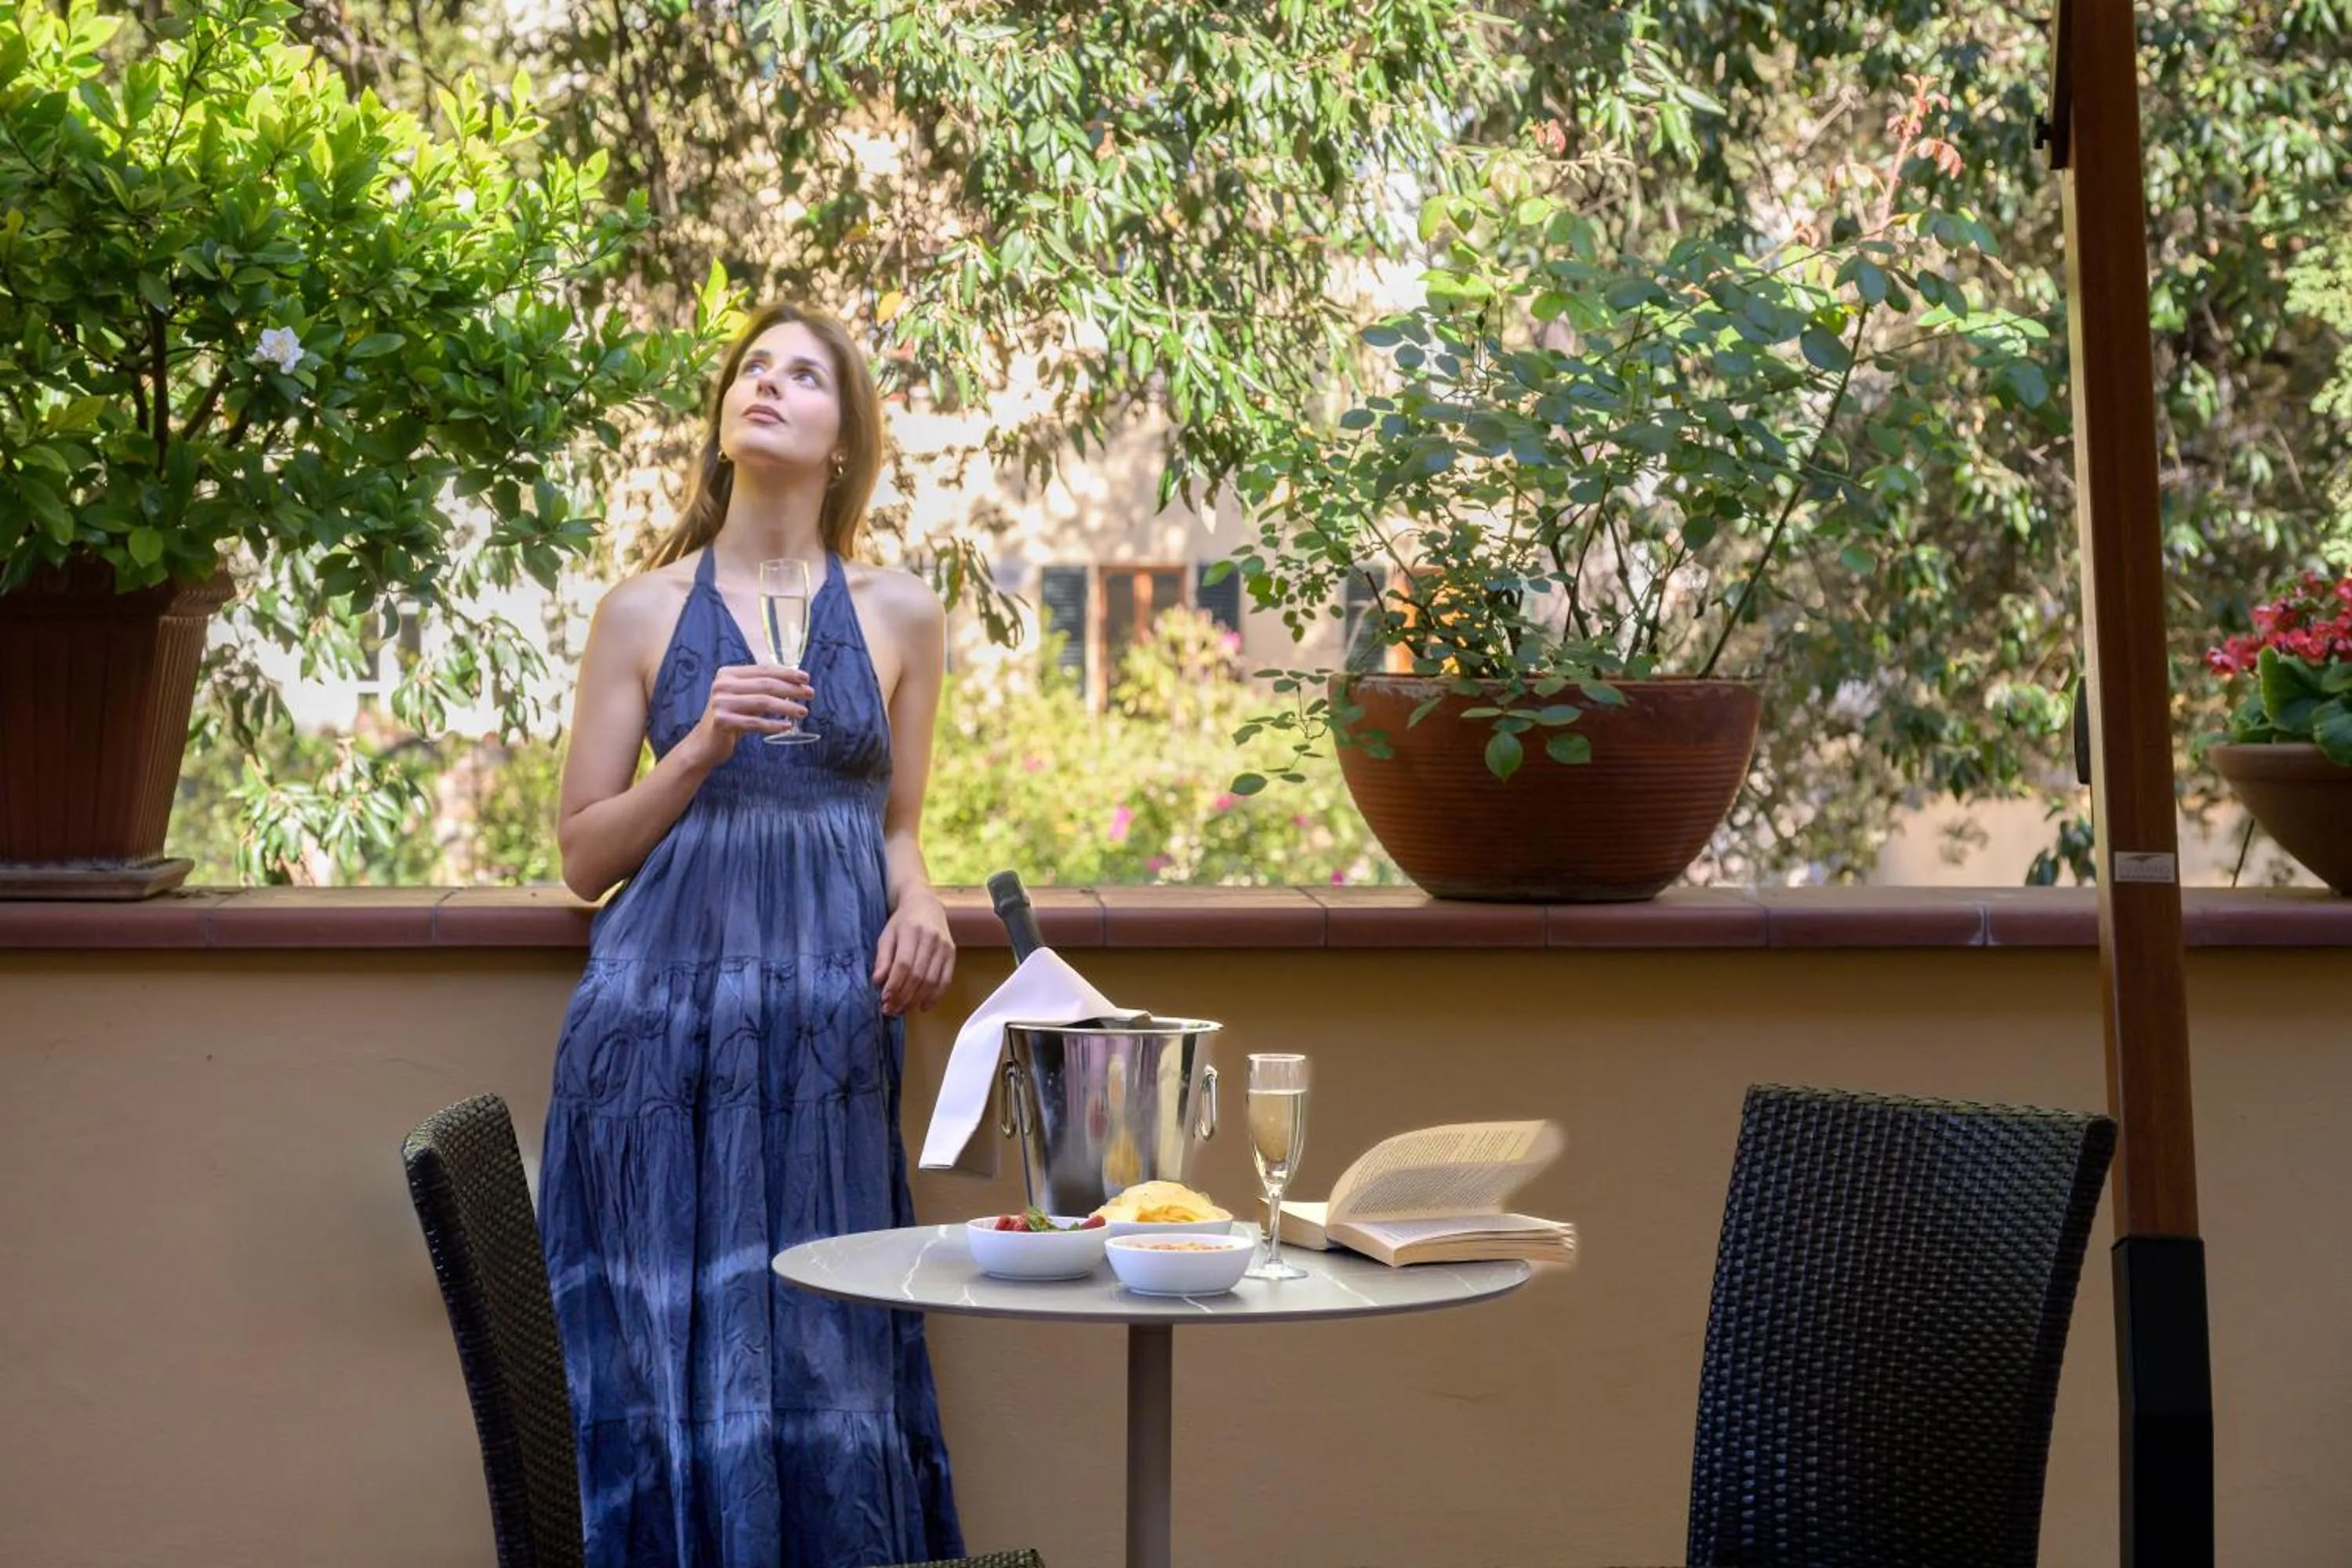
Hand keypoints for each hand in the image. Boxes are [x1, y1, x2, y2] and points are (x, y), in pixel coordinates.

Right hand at [685, 663, 811, 766]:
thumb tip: (796, 682)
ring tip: (803, 711)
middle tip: (810, 694)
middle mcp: (722, 685)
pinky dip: (773, 724)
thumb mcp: (743, 698)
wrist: (705, 744)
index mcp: (728, 674)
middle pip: (766, 684)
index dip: (787, 673)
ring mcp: (720, 703)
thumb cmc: (730, 718)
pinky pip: (755, 722)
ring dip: (787, 707)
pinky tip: (787, 726)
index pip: (763, 669)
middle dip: (791, 689)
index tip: (806, 678)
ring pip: (763, 702)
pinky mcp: (722, 721)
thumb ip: (762, 688)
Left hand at [874, 892, 954, 1017]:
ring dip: (916, 1000)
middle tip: (891, 1010)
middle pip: (918, 975)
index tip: (884, 999)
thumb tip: (878, 982)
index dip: (895, 984)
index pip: (904, 963)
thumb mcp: (887, 934)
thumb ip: (883, 958)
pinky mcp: (953, 954)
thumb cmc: (902, 922)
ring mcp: (945, 947)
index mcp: (912, 930)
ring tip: (902, 1010)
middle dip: (903, 996)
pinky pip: (946, 980)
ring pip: (932, 980)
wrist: (926, 905)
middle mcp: (932, 939)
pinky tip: (923, 1007)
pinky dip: (935, 997)